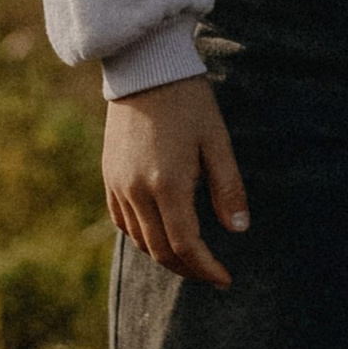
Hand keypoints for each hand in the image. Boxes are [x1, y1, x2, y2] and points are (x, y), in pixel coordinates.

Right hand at [104, 74, 249, 285]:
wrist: (145, 69)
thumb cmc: (188, 101)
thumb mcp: (217, 140)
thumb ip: (228, 187)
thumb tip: (238, 229)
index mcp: (168, 184)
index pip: (186, 245)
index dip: (206, 268)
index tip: (225, 279)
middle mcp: (137, 190)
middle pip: (160, 251)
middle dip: (188, 269)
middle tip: (211, 274)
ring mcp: (118, 185)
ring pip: (140, 240)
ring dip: (165, 255)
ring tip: (190, 258)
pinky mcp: (108, 176)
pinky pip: (122, 221)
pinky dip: (142, 236)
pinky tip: (160, 234)